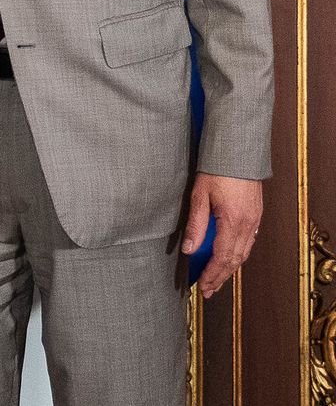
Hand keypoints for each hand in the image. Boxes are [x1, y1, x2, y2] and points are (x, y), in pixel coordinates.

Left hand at [183, 173, 262, 297]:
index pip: (222, 257)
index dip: (212, 274)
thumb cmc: (217, 170)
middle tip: (208, 291)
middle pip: (235, 260)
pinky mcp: (256, 216)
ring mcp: (254, 221)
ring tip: (216, 281)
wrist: (238, 153)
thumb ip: (195, 225)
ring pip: (243, 253)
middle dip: (220, 277)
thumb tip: (188, 249)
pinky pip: (248, 243)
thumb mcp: (200, 196)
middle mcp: (248, 225)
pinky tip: (229, 260)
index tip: (202, 286)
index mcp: (233, 221)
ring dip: (229, 269)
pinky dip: (238, 255)